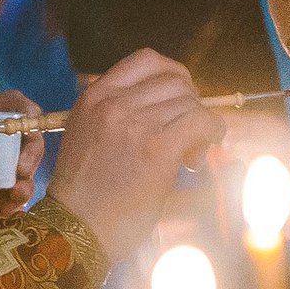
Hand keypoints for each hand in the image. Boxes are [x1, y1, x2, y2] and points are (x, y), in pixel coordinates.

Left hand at [0, 90, 45, 249]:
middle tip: (21, 168)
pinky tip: (15, 199)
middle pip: (26, 135)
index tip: (30, 123)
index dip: (25, 110)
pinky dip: (20, 197)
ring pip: (25, 166)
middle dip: (32, 147)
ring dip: (29, 174)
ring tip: (17, 189)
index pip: (8, 105)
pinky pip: (15, 197)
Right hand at [47, 51, 224, 261]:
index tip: (180, 97)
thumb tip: (159, 106)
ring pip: (190, 101)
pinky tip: (202, 151)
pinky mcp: (158, 147)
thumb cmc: (83, 192)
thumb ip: (115, 113)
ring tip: (190, 152)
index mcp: (95, 96)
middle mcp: (114, 102)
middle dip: (190, 102)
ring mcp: (136, 122)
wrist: (77, 228)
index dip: (173, 74)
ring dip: (200, 124)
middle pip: (174, 80)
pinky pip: (201, 121)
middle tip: (188, 132)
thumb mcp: (86, 134)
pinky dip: (212, 131)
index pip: (146, 60)